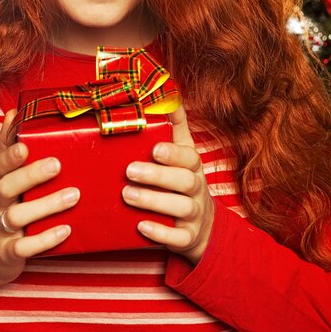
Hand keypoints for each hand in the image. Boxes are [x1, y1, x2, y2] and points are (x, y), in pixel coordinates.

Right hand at [0, 110, 79, 289]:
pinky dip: (45, 239)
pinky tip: (66, 229)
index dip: (10, 154)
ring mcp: (2, 228)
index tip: (25, 145)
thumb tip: (12, 112)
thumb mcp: (4, 178)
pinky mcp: (10, 252)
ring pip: (18, 215)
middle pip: (7, 186)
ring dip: (47, 205)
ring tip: (74, 195)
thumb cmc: (4, 208)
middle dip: (31, 174)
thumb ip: (8, 147)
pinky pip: (24, 247)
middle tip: (57, 164)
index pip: (0, 164)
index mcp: (0, 182)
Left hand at [122, 106, 213, 263]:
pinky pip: (178, 238)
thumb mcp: (184, 153)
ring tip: (127, 194)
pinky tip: (141, 226)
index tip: (155, 148)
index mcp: (194, 167)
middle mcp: (198, 190)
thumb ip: (176, 126)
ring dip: (154, 201)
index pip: (190, 157)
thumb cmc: (184, 181)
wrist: (203, 227)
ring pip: (180, 208)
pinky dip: (161, 233)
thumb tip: (170, 93)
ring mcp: (195, 215)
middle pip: (185, 181)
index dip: (174, 153)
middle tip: (129, 171)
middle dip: (158, 176)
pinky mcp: (188, 238)